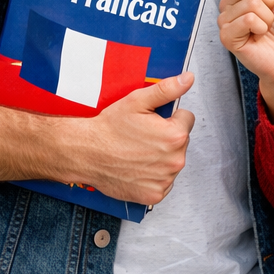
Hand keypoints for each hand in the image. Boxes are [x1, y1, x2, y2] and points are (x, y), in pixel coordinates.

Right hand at [73, 73, 195, 205]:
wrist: (86, 153)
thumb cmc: (110, 129)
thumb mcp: (139, 101)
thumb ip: (168, 89)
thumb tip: (188, 79)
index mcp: (175, 135)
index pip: (187, 119)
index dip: (170, 117)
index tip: (155, 121)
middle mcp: (174, 160)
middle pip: (181, 141)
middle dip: (166, 137)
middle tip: (144, 136)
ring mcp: (164, 180)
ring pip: (172, 161)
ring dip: (161, 157)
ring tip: (138, 151)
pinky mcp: (154, 195)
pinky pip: (164, 182)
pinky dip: (153, 176)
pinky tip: (138, 167)